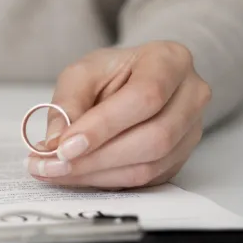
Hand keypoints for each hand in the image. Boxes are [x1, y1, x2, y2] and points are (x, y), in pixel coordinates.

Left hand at [24, 42, 211, 189]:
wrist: (134, 80)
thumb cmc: (111, 72)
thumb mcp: (81, 73)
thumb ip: (67, 103)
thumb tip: (55, 143)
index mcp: (170, 60)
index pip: (145, 97)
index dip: (104, 126)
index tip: (64, 146)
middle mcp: (191, 96)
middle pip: (153, 138)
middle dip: (96, 158)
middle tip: (52, 165)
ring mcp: (191, 131)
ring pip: (149, 166)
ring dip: (96, 175)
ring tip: (55, 171)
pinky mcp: (179, 158)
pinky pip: (145, 181)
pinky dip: (105, 182)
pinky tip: (76, 175)